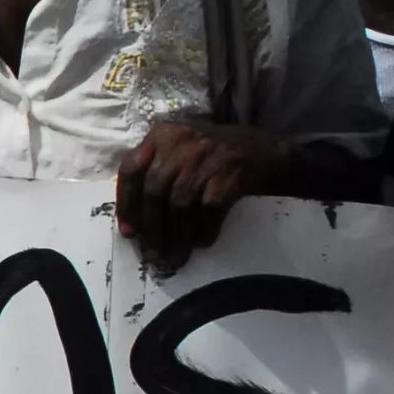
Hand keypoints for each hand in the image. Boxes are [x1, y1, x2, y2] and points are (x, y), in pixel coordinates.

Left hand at [114, 120, 290, 272]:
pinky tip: (202, 242)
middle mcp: (182, 142)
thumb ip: (155, 174)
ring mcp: (207, 156)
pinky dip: (203, 230)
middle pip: (155, 191)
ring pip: (180, 204)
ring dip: (176, 237)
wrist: (266, 152)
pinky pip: (208, 210)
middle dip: (152, 229)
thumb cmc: (214, 157)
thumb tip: (135, 223)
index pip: (131, 169)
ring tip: (175, 258)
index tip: (129, 233)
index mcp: (162, 135)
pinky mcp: (229, 174)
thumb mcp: (181, 151)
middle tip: (152, 256)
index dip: (126, 204)